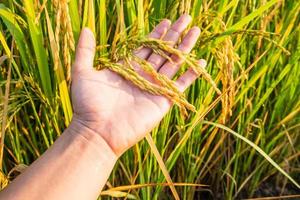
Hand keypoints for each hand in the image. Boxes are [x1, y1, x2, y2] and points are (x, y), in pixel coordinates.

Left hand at [71, 15, 205, 155]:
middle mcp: (142, 76)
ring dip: (185, 48)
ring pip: (173, 64)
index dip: (157, 34)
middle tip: (186, 18)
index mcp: (127, 68)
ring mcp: (153, 88)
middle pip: (162, 52)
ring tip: (195, 31)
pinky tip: (201, 62)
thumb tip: (86, 29)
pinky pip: (180, 86)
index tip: (167, 21)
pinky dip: (191, 75)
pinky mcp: (162, 102)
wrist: (98, 131)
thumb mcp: (82, 73)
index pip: (146, 46)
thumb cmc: (88, 104)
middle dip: (174, 35)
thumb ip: (85, 51)